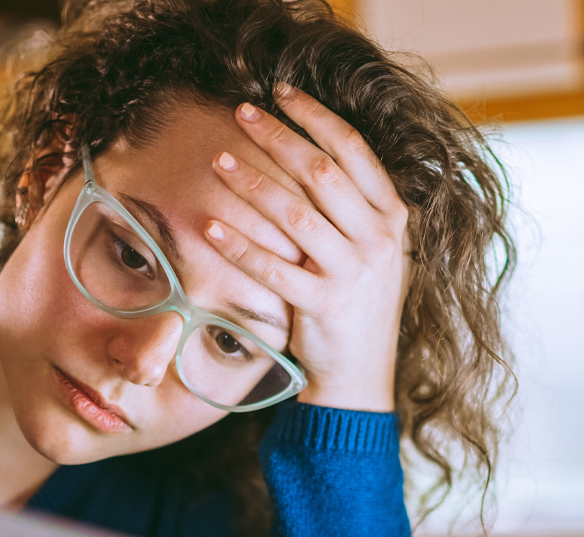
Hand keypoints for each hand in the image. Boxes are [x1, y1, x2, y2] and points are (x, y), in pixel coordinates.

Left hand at [207, 85, 408, 411]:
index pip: (353, 151)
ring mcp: (354, 274)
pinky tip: (211, 228)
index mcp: (392, 218)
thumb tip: (309, 155)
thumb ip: (352, 209)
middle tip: (241, 113)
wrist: (361, 375)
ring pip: (297, 215)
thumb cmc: (356, 308)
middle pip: (322, 173)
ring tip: (219, 161)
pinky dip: (240, 247)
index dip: (315, 116)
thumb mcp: (372, 252)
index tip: (281, 93)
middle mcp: (379, 240)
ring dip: (254, 183)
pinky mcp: (324, 306)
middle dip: (278, 137)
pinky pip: (274, 269)